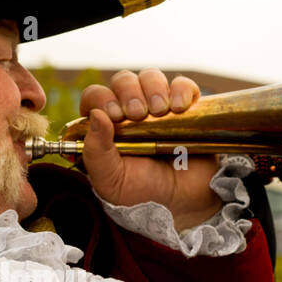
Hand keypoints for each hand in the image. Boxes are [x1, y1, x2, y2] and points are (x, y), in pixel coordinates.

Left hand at [78, 70, 222, 231]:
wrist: (180, 205)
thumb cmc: (140, 194)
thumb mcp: (110, 180)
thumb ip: (95, 151)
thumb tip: (95, 114)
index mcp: (105, 127)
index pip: (95, 97)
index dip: (102, 99)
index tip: (114, 115)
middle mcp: (130, 113)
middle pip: (123, 80)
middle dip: (128, 92)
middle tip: (137, 114)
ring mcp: (158, 108)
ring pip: (150, 76)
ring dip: (153, 87)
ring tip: (159, 111)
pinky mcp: (186, 109)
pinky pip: (183, 85)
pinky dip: (181, 90)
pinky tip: (179, 108)